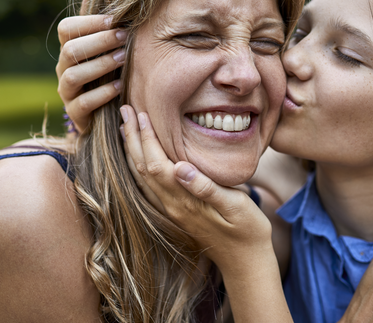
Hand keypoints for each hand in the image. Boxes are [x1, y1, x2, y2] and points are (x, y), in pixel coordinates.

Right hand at [56, 15, 125, 132]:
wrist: (106, 115)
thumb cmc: (111, 75)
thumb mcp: (110, 51)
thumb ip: (109, 28)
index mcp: (69, 49)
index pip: (66, 28)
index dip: (89, 22)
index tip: (115, 20)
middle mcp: (63, 69)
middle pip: (70, 50)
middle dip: (99, 41)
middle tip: (124, 36)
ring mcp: (66, 92)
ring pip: (74, 75)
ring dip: (101, 65)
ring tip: (124, 59)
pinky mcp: (75, 114)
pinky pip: (83, 103)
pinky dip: (102, 93)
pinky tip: (120, 86)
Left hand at [119, 105, 291, 322]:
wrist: (246, 262)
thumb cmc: (247, 230)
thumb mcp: (235, 206)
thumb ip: (207, 188)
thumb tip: (180, 168)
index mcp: (184, 201)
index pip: (157, 164)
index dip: (147, 138)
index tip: (141, 113)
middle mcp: (172, 206)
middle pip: (142, 168)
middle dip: (132, 138)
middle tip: (124, 110)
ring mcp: (171, 211)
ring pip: (142, 177)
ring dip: (132, 150)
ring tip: (126, 128)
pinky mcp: (175, 213)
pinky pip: (149, 186)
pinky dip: (139, 166)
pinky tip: (139, 156)